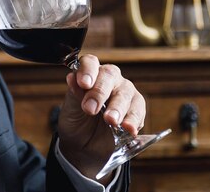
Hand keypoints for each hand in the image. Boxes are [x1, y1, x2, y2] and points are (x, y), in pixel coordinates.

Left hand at [57, 54, 145, 180]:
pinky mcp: (136, 109)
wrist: (83, 145)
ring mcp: (124, 92)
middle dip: (100, 92)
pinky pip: (138, 111)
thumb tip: (72, 78)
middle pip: (109, 76)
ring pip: (126, 93)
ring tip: (111, 121)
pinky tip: (128, 128)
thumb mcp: (71, 108)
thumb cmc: (76, 120)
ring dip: (118, 108)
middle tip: (91, 109)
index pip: (90, 63)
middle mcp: (109, 79)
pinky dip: (133, 120)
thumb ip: (74, 93)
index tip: (83, 84)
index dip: (87, 70)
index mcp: (91, 73)